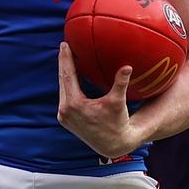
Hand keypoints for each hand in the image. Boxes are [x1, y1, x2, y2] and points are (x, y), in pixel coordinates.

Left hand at [56, 42, 144, 158]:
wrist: (113, 144)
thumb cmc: (117, 122)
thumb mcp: (118, 102)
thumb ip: (120, 83)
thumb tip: (127, 67)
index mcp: (74, 104)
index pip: (67, 75)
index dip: (66, 59)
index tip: (64, 44)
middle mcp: (65, 110)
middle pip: (62, 80)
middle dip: (63, 63)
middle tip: (64, 46)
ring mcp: (63, 116)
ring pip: (63, 89)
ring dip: (65, 74)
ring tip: (67, 58)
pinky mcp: (65, 120)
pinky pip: (65, 97)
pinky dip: (68, 86)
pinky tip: (72, 76)